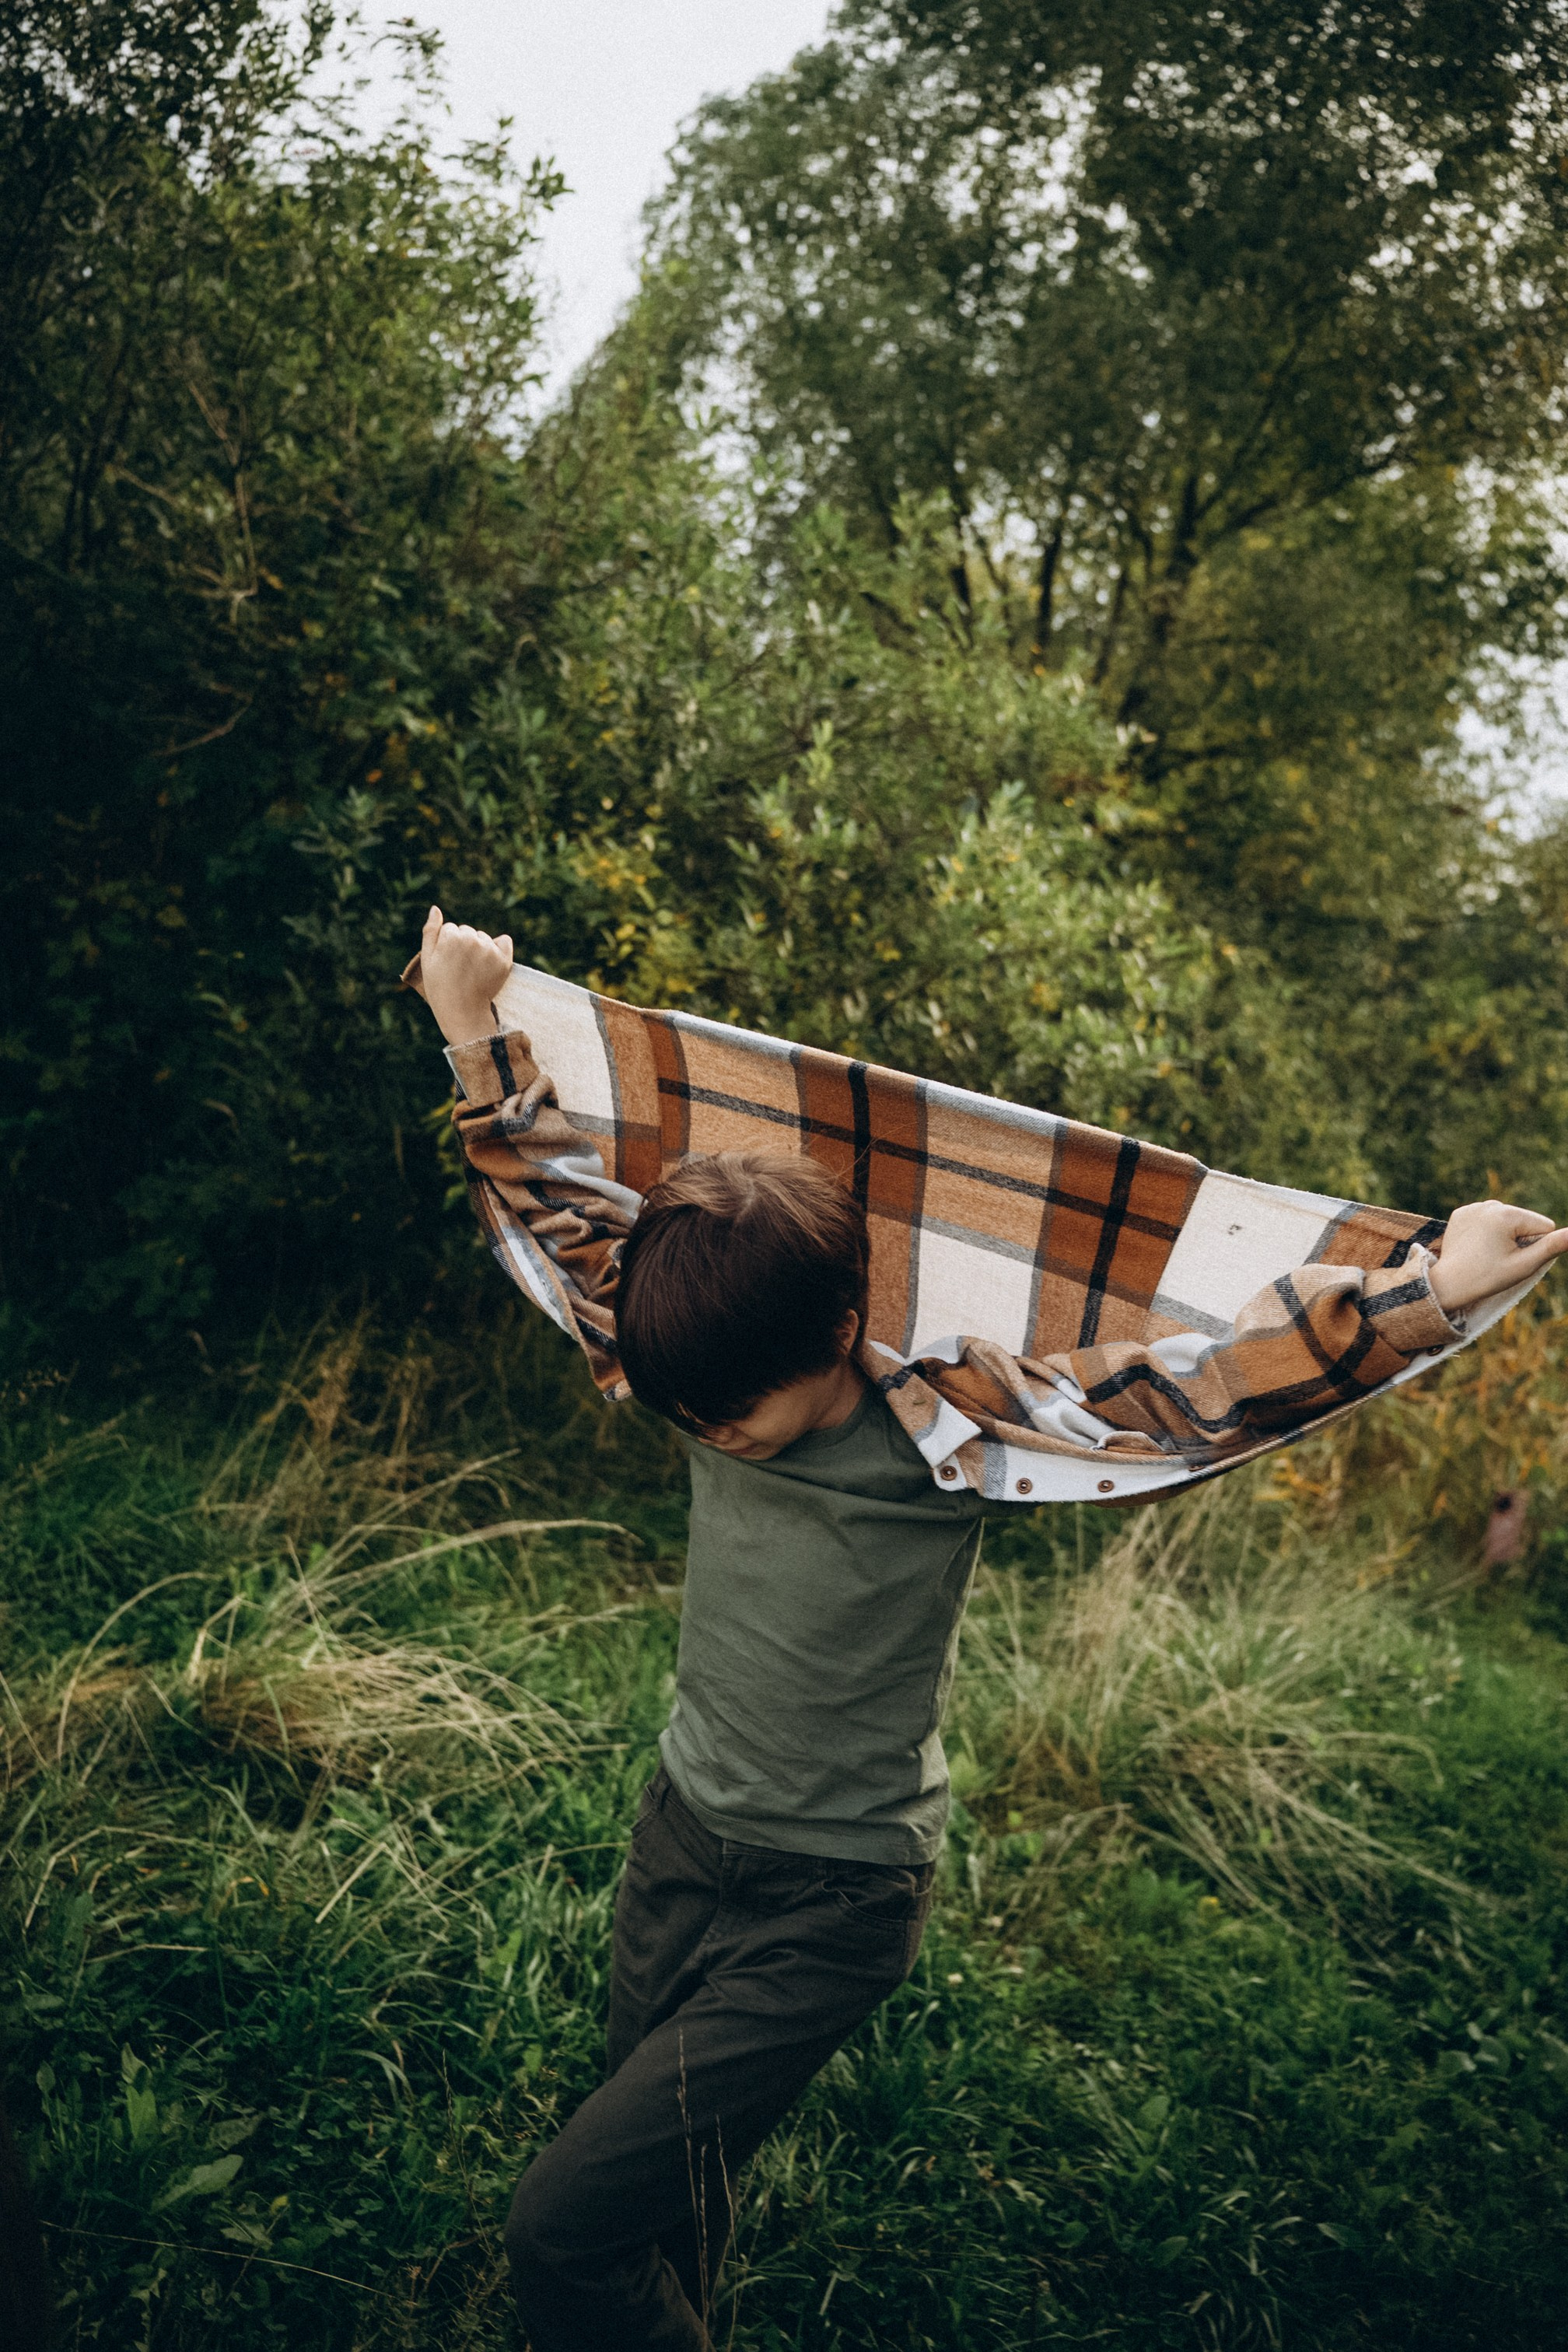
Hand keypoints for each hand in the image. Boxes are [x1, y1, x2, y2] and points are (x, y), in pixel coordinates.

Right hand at [418, 904, 513, 1046]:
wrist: (462, 1011)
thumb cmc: (440, 986)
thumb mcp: (427, 959)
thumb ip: (430, 931)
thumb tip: (435, 908)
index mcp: (451, 936)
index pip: (451, 929)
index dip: (447, 946)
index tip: (446, 962)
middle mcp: (472, 939)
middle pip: (468, 932)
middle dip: (463, 945)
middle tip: (459, 968)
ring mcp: (489, 949)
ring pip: (483, 938)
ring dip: (479, 948)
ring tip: (472, 970)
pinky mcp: (504, 960)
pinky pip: (504, 942)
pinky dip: (499, 948)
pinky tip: (490, 963)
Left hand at [1428, 1199, 1567, 1315]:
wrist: (1447, 1284)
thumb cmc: (1488, 1277)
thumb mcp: (1525, 1264)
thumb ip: (1552, 1246)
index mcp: (1507, 1214)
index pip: (1544, 1227)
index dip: (1534, 1247)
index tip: (1512, 1258)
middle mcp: (1490, 1204)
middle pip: (1525, 1222)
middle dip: (1519, 1240)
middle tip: (1498, 1258)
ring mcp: (1473, 1207)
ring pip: (1507, 1220)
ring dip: (1503, 1235)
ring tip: (1486, 1253)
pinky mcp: (1462, 1212)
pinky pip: (1487, 1220)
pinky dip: (1485, 1232)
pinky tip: (1474, 1245)